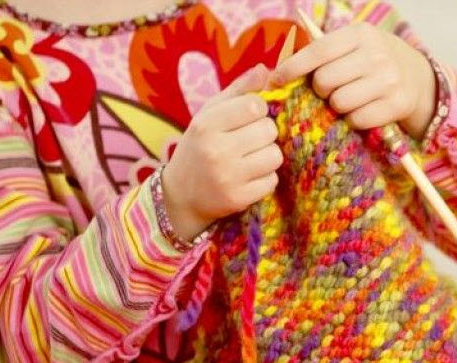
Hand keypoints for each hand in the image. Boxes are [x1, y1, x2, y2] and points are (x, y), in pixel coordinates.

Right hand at [161, 64, 283, 240]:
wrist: (181, 195)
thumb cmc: (200, 146)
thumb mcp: (210, 114)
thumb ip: (238, 90)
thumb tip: (265, 69)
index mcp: (207, 124)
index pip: (255, 106)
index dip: (258, 111)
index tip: (247, 119)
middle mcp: (216, 150)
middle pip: (269, 130)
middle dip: (264, 134)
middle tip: (248, 141)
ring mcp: (228, 176)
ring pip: (275, 156)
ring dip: (268, 156)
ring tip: (250, 159)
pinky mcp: (238, 198)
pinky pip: (272, 181)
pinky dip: (265, 179)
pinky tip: (249, 177)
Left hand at [270, 22, 437, 139]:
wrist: (419, 78)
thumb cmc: (374, 62)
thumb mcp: (355, 45)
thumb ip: (324, 52)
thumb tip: (279, 70)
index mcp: (360, 34)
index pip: (318, 51)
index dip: (293, 67)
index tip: (277, 79)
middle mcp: (376, 55)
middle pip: (324, 81)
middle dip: (320, 90)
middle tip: (329, 89)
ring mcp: (388, 81)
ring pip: (339, 103)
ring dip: (337, 107)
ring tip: (348, 100)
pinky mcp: (396, 105)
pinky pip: (357, 120)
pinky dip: (354, 120)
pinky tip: (361, 111)